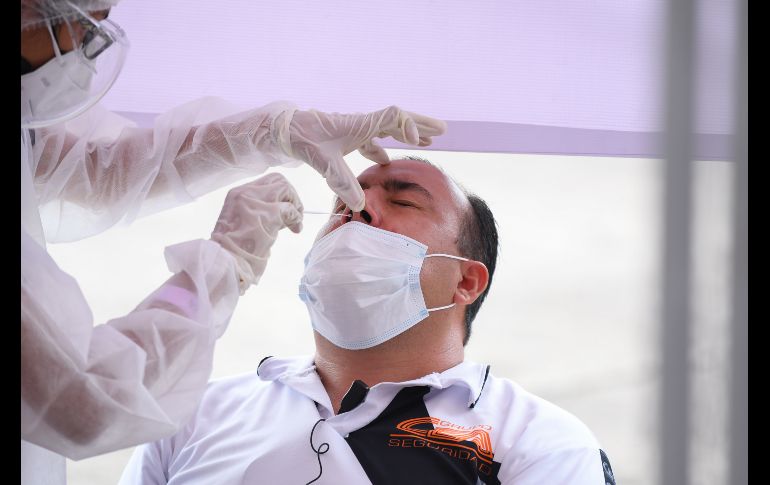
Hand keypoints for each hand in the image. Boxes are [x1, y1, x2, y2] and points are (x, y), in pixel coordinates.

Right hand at [210, 173, 302, 293]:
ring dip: (295, 204)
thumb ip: (257, 212)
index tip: (285, 210)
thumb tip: (282, 212)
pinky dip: (296, 218)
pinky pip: (290, 209)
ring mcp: (255, 202)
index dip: (280, 194)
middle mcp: (244, 193)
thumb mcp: (241, 222)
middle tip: (296, 213)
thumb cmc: (233, 249)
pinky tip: (296, 229)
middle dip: (290, 195)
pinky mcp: (267, 214)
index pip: (265, 183)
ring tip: (295, 222)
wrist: (226, 262)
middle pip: (277, 180)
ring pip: (285, 188)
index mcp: (236, 195)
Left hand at [272, 106, 446, 210]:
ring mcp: (355, 130)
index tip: (417, 142)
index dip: (409, 126)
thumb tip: (360, 204)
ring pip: (387, 129)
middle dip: (420, 124)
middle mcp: (362, 124)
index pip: (393, 117)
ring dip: (406, 134)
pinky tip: (387, 159)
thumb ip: (342, 182)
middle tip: (443, 129)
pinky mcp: (346, 138)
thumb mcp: (323, 163)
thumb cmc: (303, 140)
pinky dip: (383, 147)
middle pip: (397, 119)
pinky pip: (371, 141)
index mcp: (360, 124)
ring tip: (427, 141)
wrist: (284, 132)